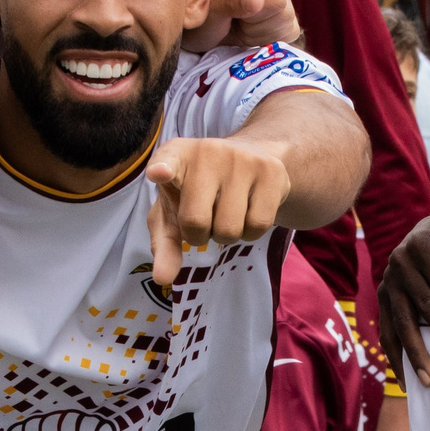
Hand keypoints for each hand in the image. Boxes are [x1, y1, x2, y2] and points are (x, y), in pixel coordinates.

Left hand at [143, 135, 291, 287]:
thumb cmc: (200, 192)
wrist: (250, 160)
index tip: (158, 173)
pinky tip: (248, 212)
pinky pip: (258, 225)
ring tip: (227, 213)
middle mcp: (207, 152)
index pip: (167, 160)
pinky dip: (251, 233)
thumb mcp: (175, 213)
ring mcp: (241, 159)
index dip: (162, 168)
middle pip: (197, 222)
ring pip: (230, 229)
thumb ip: (165, 243)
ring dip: (227, 235)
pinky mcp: (271, 171)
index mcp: (176, 156)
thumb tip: (163, 278)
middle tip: (205, 218)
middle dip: (199, 235)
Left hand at [186, 0, 301, 52]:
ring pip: (288, 22)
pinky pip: (289, 29)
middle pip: (284, 11)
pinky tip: (248, 30)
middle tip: (233, 25)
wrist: (194, 29)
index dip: (254, 18)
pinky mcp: (282, 1)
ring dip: (260, 34)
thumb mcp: (207, 14)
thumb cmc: (194, 19)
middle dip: (257, 28)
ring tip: (238, 27)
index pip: (274, 0)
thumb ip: (231, 4)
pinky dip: (267, 37)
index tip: (229, 18)